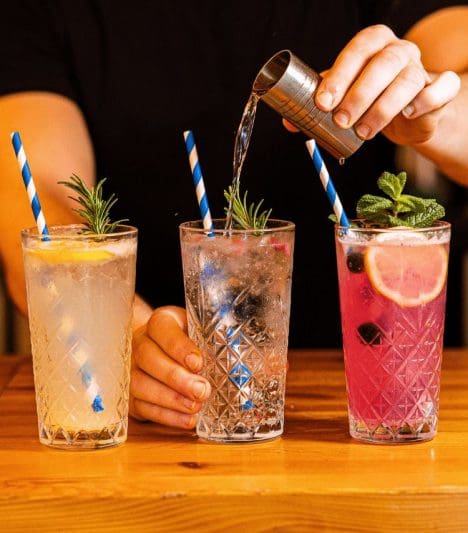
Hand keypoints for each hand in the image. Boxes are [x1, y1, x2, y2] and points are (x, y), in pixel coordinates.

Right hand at [129, 305, 210, 427]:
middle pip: (148, 358)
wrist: (162, 350)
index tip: (198, 362)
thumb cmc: (189, 340)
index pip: (163, 329)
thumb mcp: (200, 330)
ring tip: (195, 406)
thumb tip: (246, 353)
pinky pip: (143, 407)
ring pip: (141, 384)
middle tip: (201, 390)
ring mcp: (131, 370)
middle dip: (176, 377)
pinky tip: (187, 419)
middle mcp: (140, 343)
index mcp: (160, 322)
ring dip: (170, 399)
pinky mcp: (130, 396)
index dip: (179, 347)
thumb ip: (216, 338)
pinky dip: (167, 416)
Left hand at [285, 25, 459, 146]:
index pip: (357, 51)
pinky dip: (425, 102)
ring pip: (408, 80)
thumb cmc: (370, 98)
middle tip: (340, 121)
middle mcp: (399, 51)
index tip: (322, 103)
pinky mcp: (440, 89)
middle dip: (358, 94)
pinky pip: (440, 89)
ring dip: (383, 108)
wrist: (407, 113)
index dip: (339, 76)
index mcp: (373, 44)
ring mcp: (422, 68)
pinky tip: (408, 115)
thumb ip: (320, 104)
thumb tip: (289, 123)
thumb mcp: (343, 96)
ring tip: (363, 132)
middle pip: (382, 64)